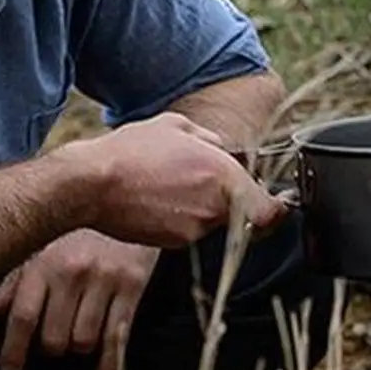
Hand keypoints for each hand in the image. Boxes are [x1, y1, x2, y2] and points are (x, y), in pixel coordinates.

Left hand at [0, 229, 159, 369]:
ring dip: (80, 346)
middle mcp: (72, 272)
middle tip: (54, 343)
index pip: (23, 315)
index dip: (14, 349)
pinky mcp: (133, 285)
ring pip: (85, 339)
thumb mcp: (43, 245)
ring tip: (80, 339)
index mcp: (44, 263)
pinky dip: (111, 363)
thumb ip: (15, 281)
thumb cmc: (80, 224)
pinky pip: (119, 333)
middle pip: (54, 335)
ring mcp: (104, 280)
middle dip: (53, 346)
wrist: (126, 191)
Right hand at [81, 112, 288, 246]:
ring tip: (171, 189)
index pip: (269, 210)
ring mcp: (197, 228)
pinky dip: (180, 220)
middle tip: (205, 189)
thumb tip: (221, 147)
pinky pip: (190, 232)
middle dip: (232, 205)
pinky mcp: (176, 243)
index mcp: (224, 175)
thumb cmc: (131, 152)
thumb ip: (208, 138)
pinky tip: (158, 202)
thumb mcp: (174, 127)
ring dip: (202, 211)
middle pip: (242, 217)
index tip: (278, 207)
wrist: (92, 185)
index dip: (277, 211)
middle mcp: (216, 206)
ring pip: (213, 223)